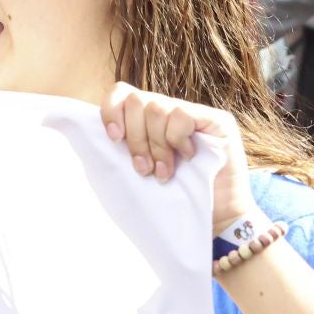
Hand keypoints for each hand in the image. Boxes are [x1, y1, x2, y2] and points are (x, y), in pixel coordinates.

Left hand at [101, 83, 256, 231]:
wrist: (216, 220)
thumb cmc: (173, 198)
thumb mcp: (139, 169)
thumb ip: (123, 146)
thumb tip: (96, 133)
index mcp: (148, 119)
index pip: (122, 92)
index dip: (111, 111)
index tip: (113, 139)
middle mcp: (170, 110)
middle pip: (136, 100)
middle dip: (135, 138)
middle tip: (143, 170)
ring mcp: (194, 113)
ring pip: (156, 109)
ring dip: (156, 146)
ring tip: (164, 173)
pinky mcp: (217, 120)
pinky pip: (181, 116)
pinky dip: (177, 140)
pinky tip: (187, 159)